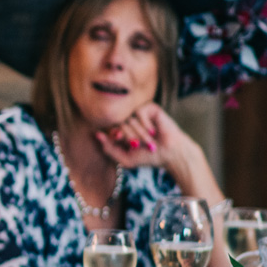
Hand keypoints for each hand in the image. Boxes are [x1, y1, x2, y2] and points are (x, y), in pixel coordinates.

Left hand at [92, 103, 218, 195]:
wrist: (171, 154)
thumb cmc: (149, 157)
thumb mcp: (125, 159)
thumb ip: (109, 149)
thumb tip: (96, 134)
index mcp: (121, 131)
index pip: (109, 129)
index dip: (113, 134)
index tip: (119, 139)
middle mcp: (128, 120)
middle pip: (119, 124)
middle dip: (129, 138)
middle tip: (138, 146)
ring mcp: (138, 113)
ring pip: (130, 120)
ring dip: (139, 134)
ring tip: (150, 142)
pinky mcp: (150, 108)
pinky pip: (139, 112)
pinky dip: (145, 124)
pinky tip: (153, 131)